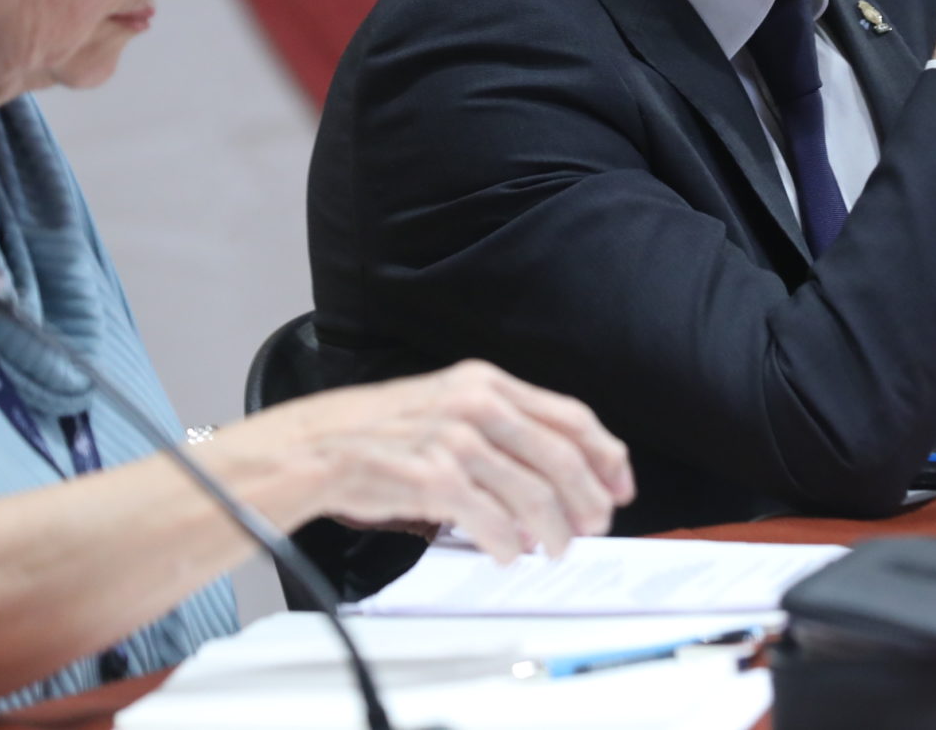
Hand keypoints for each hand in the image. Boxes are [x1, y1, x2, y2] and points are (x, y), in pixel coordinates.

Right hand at [235, 360, 634, 564]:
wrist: (315, 448)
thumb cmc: (380, 434)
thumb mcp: (446, 407)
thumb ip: (500, 429)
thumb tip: (555, 474)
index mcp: (486, 382)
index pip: (570, 416)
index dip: (606, 455)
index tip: (620, 486)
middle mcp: (476, 404)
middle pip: (562, 457)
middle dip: (587, 500)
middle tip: (593, 527)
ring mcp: (455, 440)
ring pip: (534, 494)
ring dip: (553, 530)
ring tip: (553, 547)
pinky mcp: (434, 478)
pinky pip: (492, 521)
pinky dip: (509, 543)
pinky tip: (510, 553)